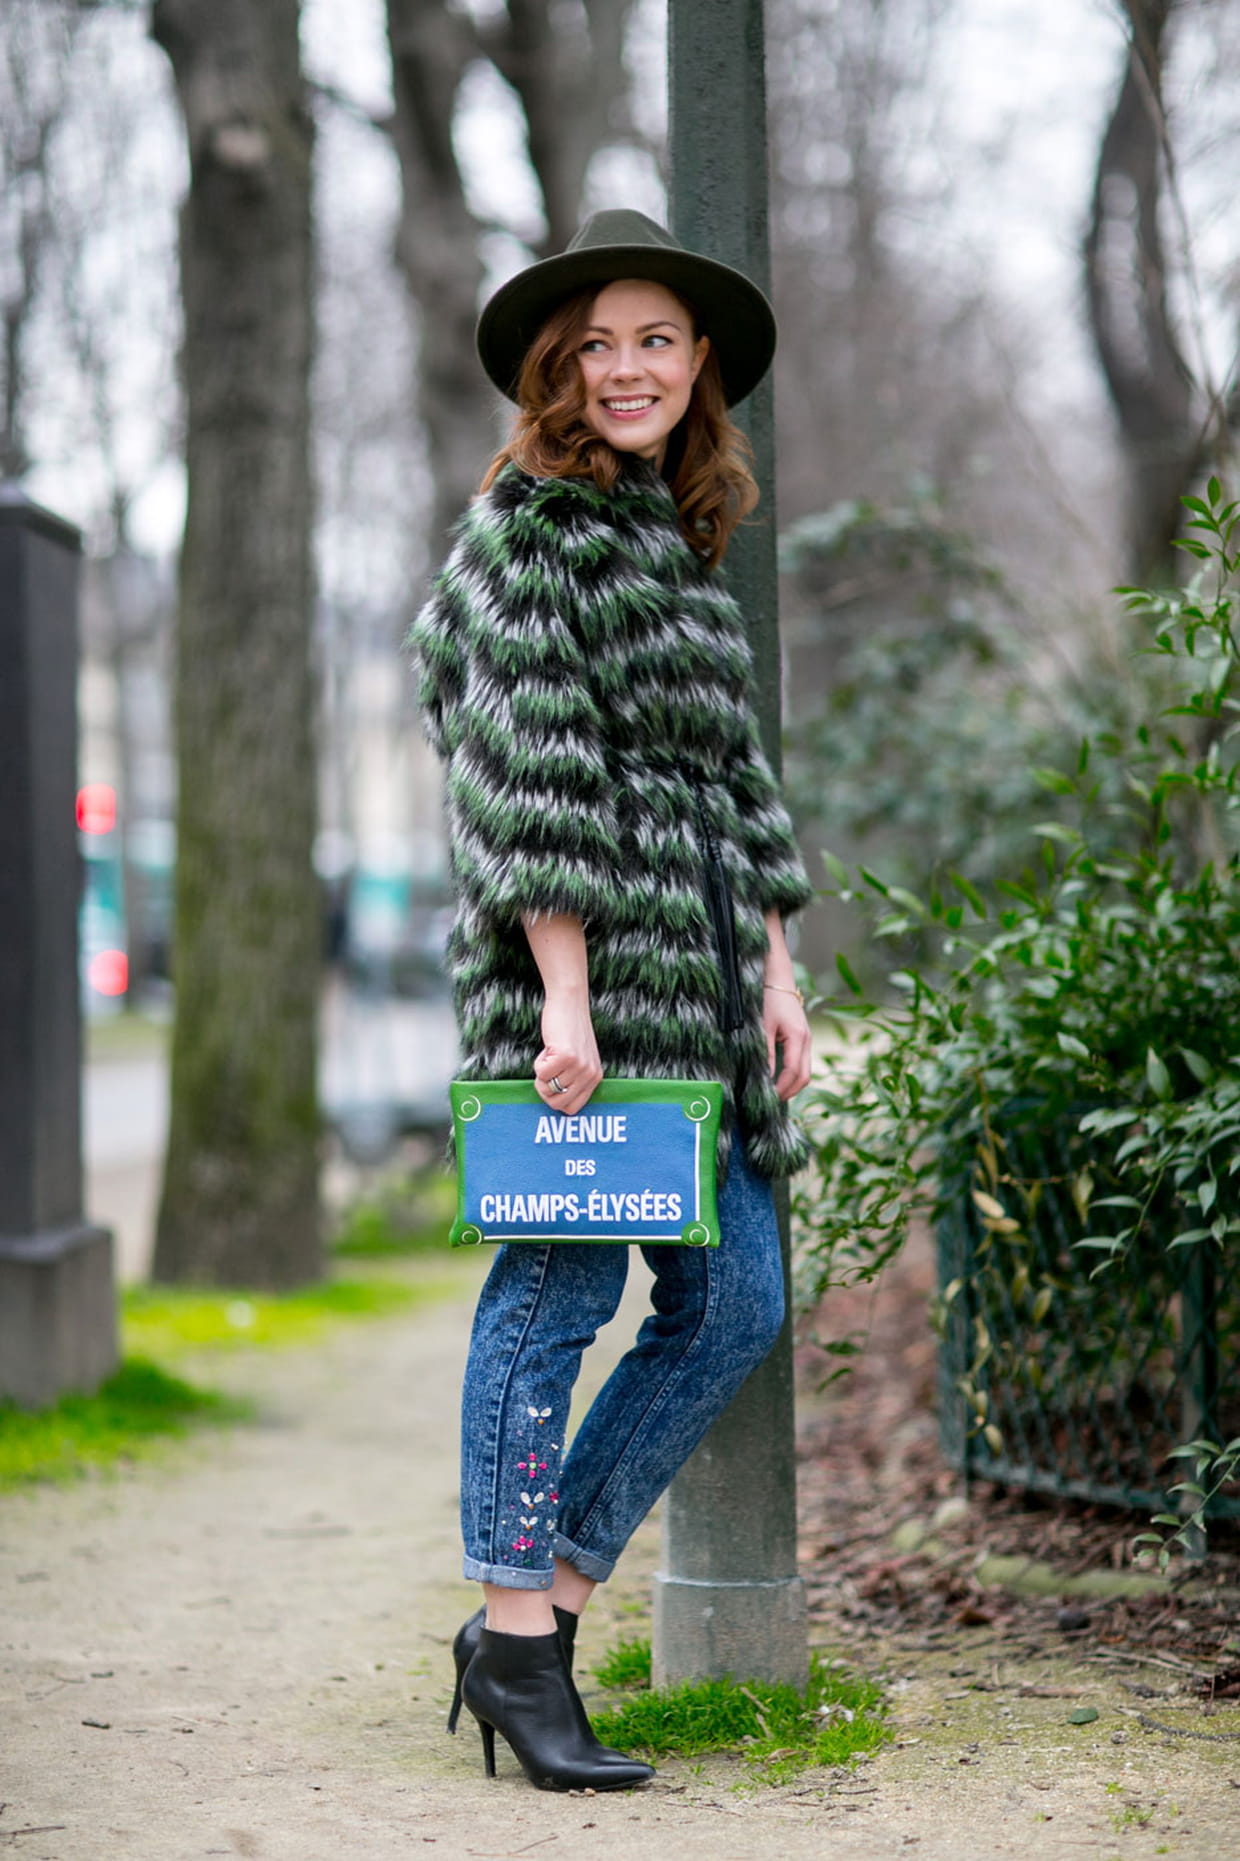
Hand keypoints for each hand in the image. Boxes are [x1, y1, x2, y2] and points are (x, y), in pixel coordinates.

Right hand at [533, 991, 603, 1114]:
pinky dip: (538, 1062)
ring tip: (551, 1054)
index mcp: (595, 1078)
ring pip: (546, 1088)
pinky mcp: (566, 1056)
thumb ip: (574, 1079)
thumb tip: (555, 1102)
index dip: (555, 1099)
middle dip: (544, 1089)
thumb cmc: (569, 1030)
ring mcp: (579, 1066)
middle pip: (556, 1103)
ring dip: (541, 1072)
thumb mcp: (580, 1059)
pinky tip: (549, 1048)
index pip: (572, 1109)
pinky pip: (541, 1073)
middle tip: (547, 1070)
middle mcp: (590, 1075)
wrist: (569, 1003)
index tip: (552, 1082)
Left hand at [763, 986, 812, 1101]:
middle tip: (772, 1101)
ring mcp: (807, 1039)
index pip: (793, 1072)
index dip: (781, 1088)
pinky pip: (802, 1063)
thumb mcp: (763, 1026)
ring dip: (793, 1084)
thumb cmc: (768, 999)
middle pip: (805, 1076)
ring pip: (805, 1071)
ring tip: (775, 1093)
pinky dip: (793, 1075)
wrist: (778, 980)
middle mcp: (807, 1040)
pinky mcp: (803, 1038)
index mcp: (798, 1037)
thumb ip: (765, 1053)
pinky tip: (779, 1079)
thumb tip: (765, 1077)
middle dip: (790, 1091)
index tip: (768, 1097)